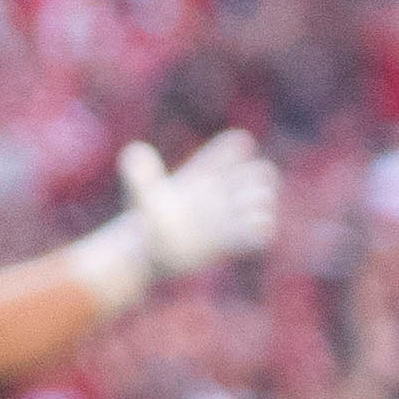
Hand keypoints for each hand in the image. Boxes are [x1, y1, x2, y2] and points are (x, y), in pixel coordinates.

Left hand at [120, 129, 278, 280]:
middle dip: (259, 175)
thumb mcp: (142, 194)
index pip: (231, 149)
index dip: (233, 147)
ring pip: (263, 201)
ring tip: (246, 209)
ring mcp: (230, 216)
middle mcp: (223, 193)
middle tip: (241, 188)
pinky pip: (258, 235)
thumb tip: (135, 149)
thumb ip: (140, 175)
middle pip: (258, 173)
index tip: (230, 151)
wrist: (150, 250)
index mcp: (205, 173)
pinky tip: (256, 229)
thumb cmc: (148, 218)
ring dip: (262, 201)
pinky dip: (262, 229)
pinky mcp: (233, 242)